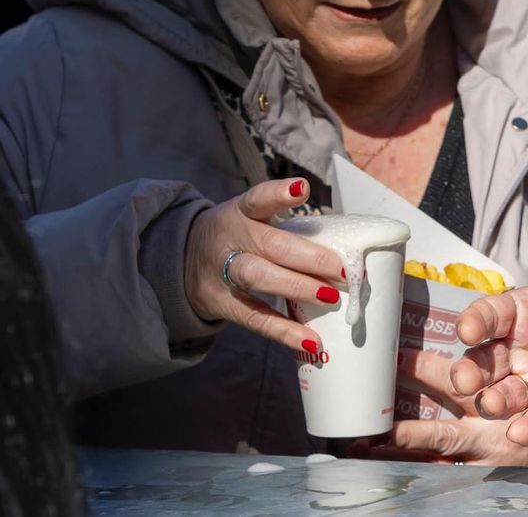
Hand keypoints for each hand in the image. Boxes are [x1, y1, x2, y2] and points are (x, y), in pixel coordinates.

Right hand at [182, 178, 344, 354]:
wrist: (179, 261)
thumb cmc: (237, 238)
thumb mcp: (251, 221)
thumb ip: (287, 229)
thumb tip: (344, 251)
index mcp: (241, 212)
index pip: (258, 199)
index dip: (279, 194)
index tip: (303, 189)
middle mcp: (231, 239)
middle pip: (270, 245)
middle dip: (309, 258)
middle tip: (343, 270)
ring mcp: (222, 272)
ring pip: (258, 278)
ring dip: (297, 288)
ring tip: (329, 297)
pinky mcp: (221, 304)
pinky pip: (254, 318)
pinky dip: (283, 331)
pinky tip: (310, 340)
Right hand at [448, 277, 527, 447]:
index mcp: (526, 313)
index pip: (491, 314)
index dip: (476, 321)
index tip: (468, 331)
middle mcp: (521, 350)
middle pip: (485, 361)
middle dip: (470, 371)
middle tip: (467, 381)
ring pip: (504, 396)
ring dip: (495, 402)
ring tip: (494, 404)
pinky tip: (521, 432)